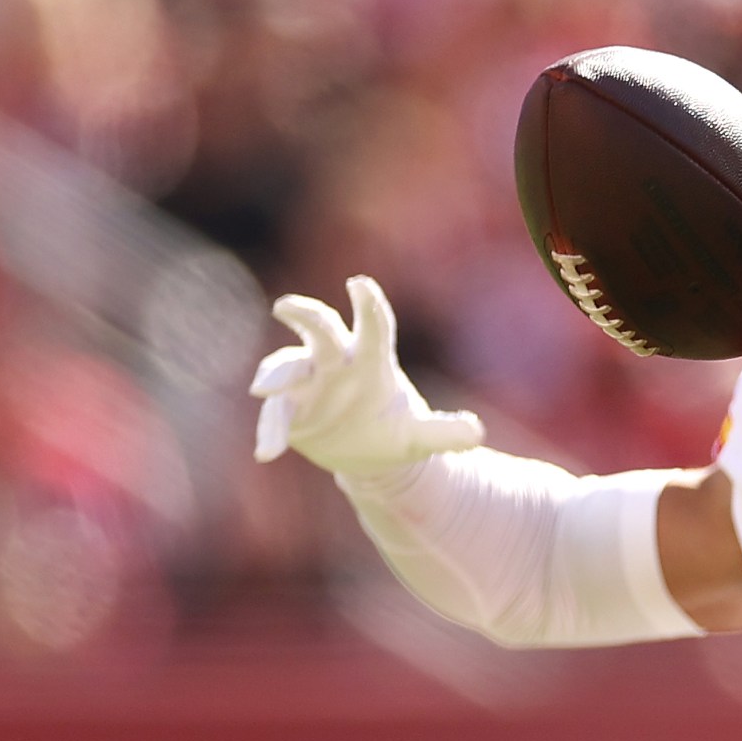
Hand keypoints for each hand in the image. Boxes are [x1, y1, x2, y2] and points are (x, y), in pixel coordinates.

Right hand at [250, 276, 483, 475]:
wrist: (369, 456)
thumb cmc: (396, 432)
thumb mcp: (422, 438)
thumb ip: (445, 433)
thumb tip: (477, 434)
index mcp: (373, 362)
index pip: (374, 327)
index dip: (368, 306)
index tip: (359, 283)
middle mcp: (337, 364)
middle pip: (322, 332)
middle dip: (306, 316)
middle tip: (286, 307)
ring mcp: (309, 383)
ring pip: (288, 368)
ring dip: (276, 376)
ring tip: (264, 392)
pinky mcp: (289, 408)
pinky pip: (276, 413)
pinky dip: (270, 430)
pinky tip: (267, 452)